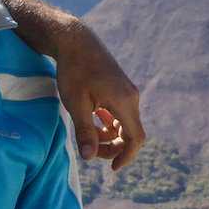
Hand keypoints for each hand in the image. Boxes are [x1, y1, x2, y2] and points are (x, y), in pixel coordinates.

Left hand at [55, 24, 144, 169]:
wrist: (75, 40)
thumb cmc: (74, 70)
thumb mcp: (76, 104)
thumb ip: (85, 131)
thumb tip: (89, 157)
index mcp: (124, 101)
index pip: (135, 137)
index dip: (126, 156)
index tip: (113, 168)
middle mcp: (131, 97)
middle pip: (130, 133)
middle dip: (113, 147)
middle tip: (90, 151)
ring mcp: (126, 91)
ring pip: (124, 123)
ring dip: (108, 135)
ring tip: (87, 135)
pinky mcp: (119, 88)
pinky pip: (119, 113)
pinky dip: (108, 122)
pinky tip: (92, 120)